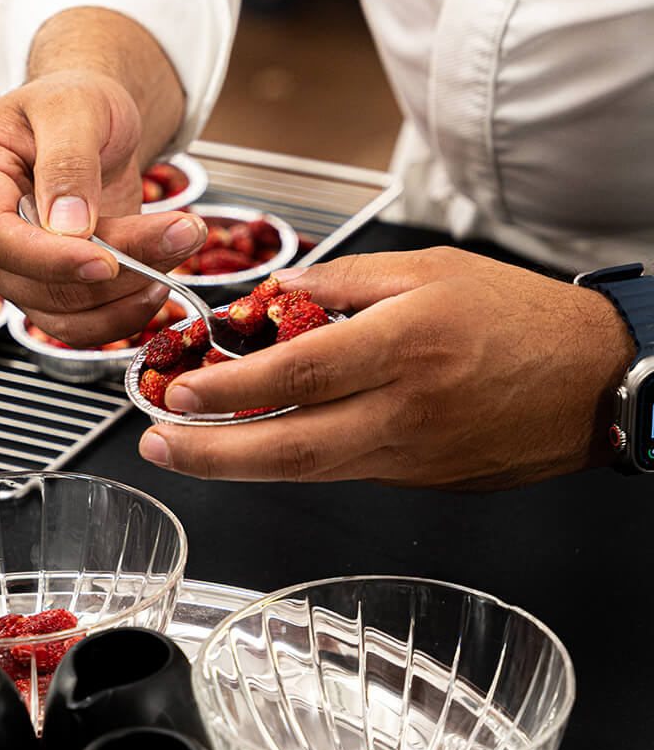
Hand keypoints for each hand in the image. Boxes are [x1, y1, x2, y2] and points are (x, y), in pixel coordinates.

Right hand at [0, 70, 205, 346]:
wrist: (89, 120)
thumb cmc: (73, 101)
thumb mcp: (75, 106)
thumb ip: (69, 161)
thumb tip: (68, 228)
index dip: (48, 258)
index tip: (106, 261)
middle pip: (34, 281)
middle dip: (114, 269)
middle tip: (183, 232)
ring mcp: (8, 264)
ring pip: (61, 311)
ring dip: (128, 292)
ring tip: (181, 242)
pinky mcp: (43, 287)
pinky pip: (76, 324)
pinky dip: (122, 312)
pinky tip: (159, 280)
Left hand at [138, 247, 634, 489]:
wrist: (592, 379)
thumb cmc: (519, 316)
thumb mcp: (431, 269)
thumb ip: (347, 281)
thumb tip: (279, 294)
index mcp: (406, 344)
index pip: (298, 373)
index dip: (231, 388)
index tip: (179, 389)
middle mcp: (406, 409)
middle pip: (291, 448)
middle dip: (212, 453)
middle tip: (158, 444)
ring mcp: (413, 455)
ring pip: (311, 472)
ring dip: (239, 467)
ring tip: (188, 452)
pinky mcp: (421, 479)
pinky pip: (346, 471)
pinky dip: (294, 462)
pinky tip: (259, 448)